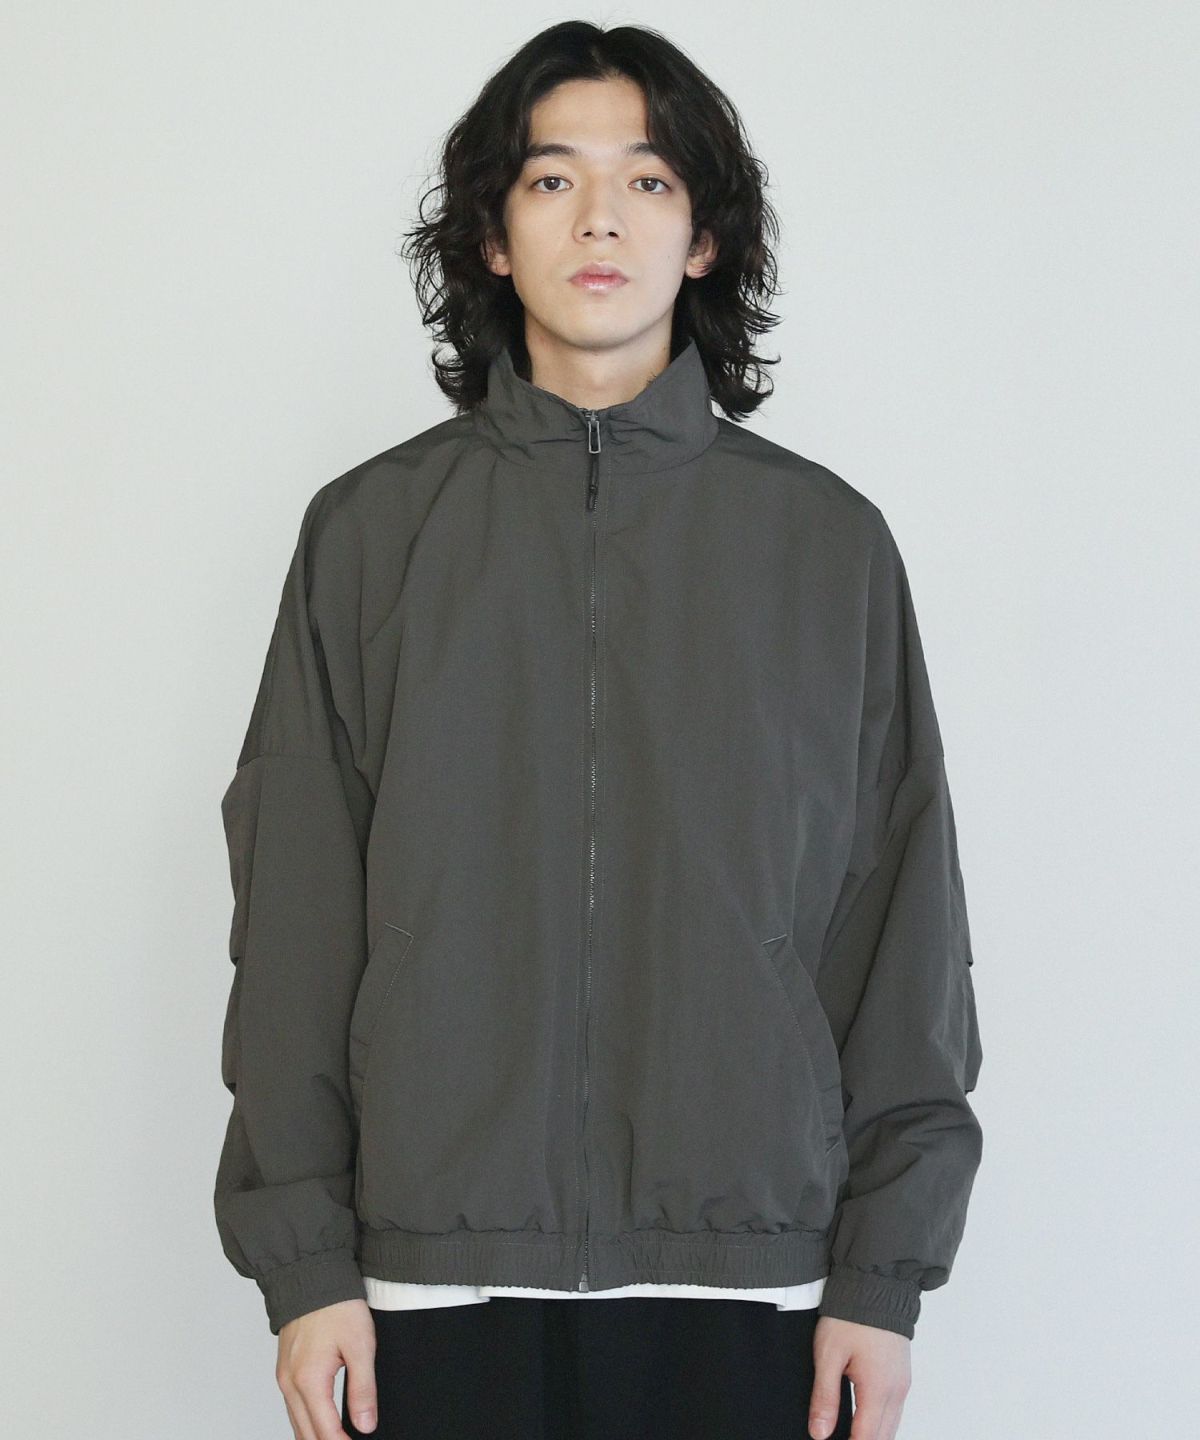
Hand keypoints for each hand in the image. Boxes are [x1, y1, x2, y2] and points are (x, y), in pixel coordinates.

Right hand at [275, 1298, 377, 1438]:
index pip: (326, 1432)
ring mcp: (284, 1377)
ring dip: (315, 1437)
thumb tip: (366, 1425)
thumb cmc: (336, 1305)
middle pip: (306, 1435)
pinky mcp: (284, 1370)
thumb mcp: (360, 1345)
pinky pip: (293, 1408)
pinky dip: (306, 1423)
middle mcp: (290, 1384)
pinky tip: (321, 1425)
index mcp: (309, 1380)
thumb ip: (363, 1388)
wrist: (311, 1276)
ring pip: (297, 1424)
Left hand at [808, 1315, 910, 1439]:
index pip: (865, 1438)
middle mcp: (896, 1391)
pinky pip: (895, 1410)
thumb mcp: (828, 1355)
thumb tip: (819, 1433)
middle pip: (882, 1437)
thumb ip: (825, 1397)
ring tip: (850, 1434)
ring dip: (873, 1435)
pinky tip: (865, 1421)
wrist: (876, 1285)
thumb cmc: (851, 1316)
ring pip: (891, 1426)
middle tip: (840, 1438)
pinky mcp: (902, 1375)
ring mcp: (902, 1383)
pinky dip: (882, 1423)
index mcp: (877, 1389)